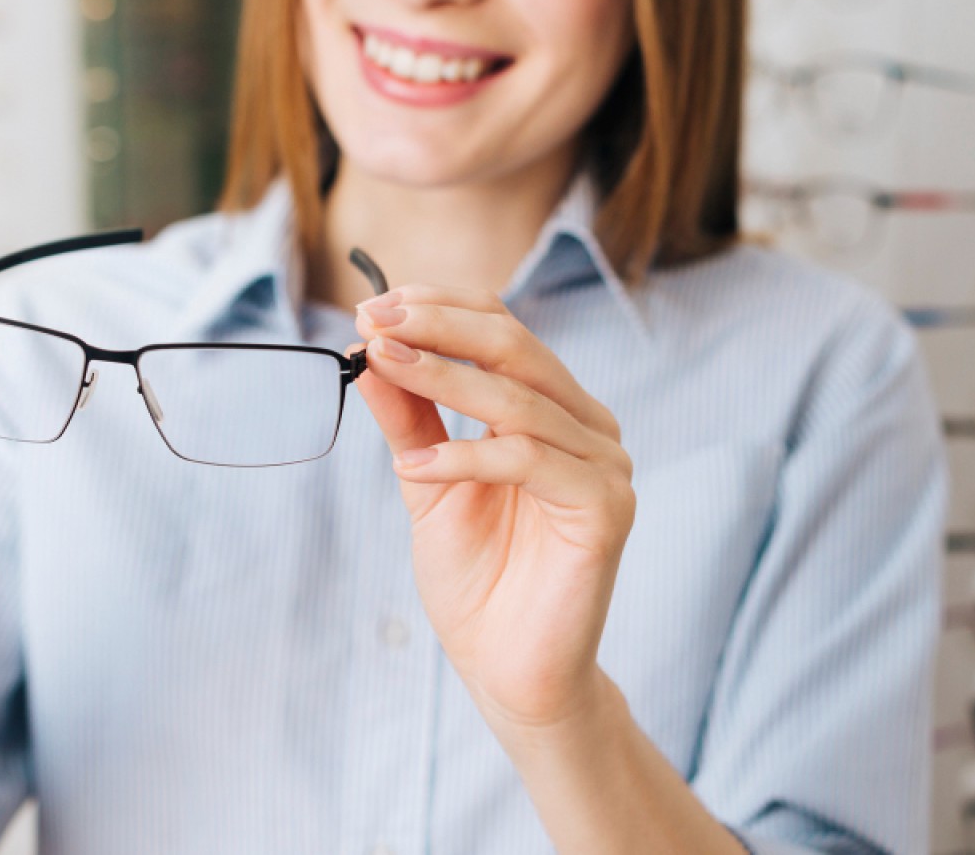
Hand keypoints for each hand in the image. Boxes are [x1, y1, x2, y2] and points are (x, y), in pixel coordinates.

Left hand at [351, 285, 634, 731]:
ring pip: (519, 399)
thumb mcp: (427, 481)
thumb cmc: (476, 577)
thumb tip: (367, 348)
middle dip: (438, 326)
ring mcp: (605, 465)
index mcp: (553, 410)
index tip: (372, 305)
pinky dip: (465, 458)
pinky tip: (412, 470)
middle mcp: (588, 426)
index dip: (440, 307)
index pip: (503, 329)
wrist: (507, 669)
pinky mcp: (607, 508)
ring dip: (440, 378)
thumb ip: (409, 417)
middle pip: (516, 347)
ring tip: (380, 367)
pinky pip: (530, 460)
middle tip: (375, 321)